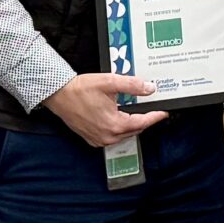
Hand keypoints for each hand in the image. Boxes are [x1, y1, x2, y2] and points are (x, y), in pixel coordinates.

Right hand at [45, 72, 167, 150]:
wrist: (59, 96)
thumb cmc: (80, 90)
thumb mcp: (109, 82)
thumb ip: (132, 85)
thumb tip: (149, 88)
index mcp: (114, 125)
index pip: (143, 122)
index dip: (155, 116)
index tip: (164, 112)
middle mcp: (108, 136)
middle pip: (135, 129)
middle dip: (144, 119)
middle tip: (151, 108)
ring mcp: (99, 140)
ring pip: (124, 134)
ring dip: (131, 124)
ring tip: (135, 111)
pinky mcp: (92, 139)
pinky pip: (113, 137)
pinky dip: (119, 128)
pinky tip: (118, 117)